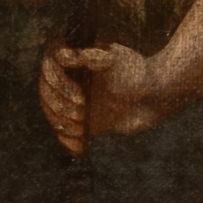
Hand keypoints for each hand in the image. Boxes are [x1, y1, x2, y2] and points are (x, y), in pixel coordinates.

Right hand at [39, 42, 166, 154]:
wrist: (155, 96)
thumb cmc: (137, 73)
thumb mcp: (115, 61)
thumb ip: (89, 57)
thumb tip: (62, 55)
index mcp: (74, 60)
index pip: (49, 69)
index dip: (59, 85)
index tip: (81, 98)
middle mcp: (69, 79)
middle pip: (47, 93)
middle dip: (60, 106)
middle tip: (82, 113)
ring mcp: (73, 101)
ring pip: (52, 113)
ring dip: (62, 122)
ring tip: (80, 128)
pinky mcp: (80, 121)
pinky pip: (64, 132)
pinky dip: (69, 141)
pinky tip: (80, 148)